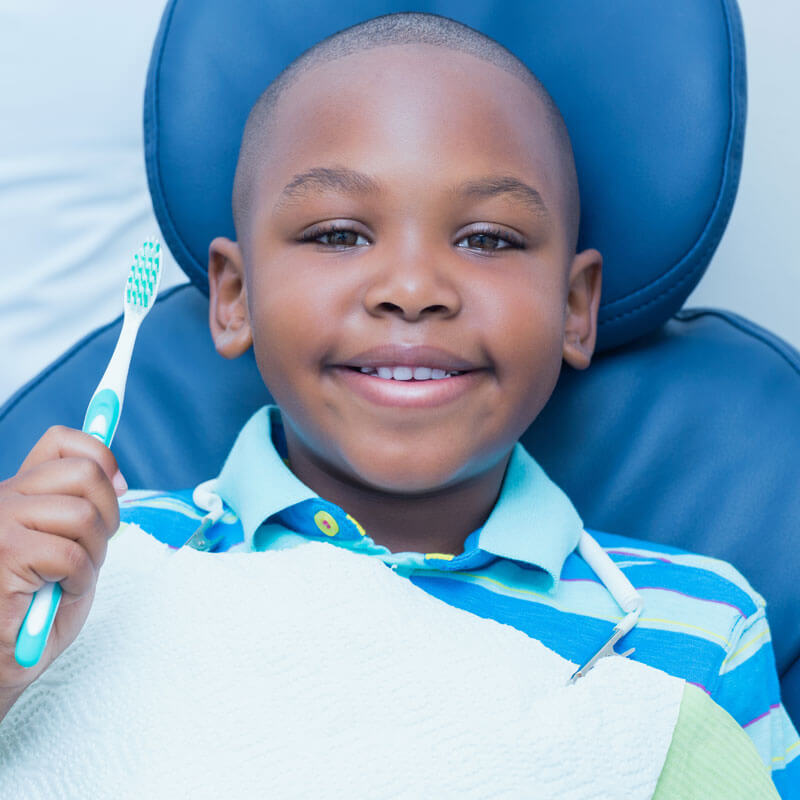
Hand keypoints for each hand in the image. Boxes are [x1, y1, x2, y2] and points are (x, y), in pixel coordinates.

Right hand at [0, 426, 125, 710]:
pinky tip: (57, 592)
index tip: (119, 486)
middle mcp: (4, 499)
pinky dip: (79, 579)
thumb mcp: (71, 548)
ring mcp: (0, 523)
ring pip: (83, 514)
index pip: (61, 441)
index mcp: (20, 492)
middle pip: (85, 472)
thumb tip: (117, 479)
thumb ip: (86, 510)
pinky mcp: (4, 553)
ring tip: (71, 576)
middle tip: (94, 548)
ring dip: (93, 552)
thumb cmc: (36, 611)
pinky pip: (70, 553)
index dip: (100, 455)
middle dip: (108, 513)